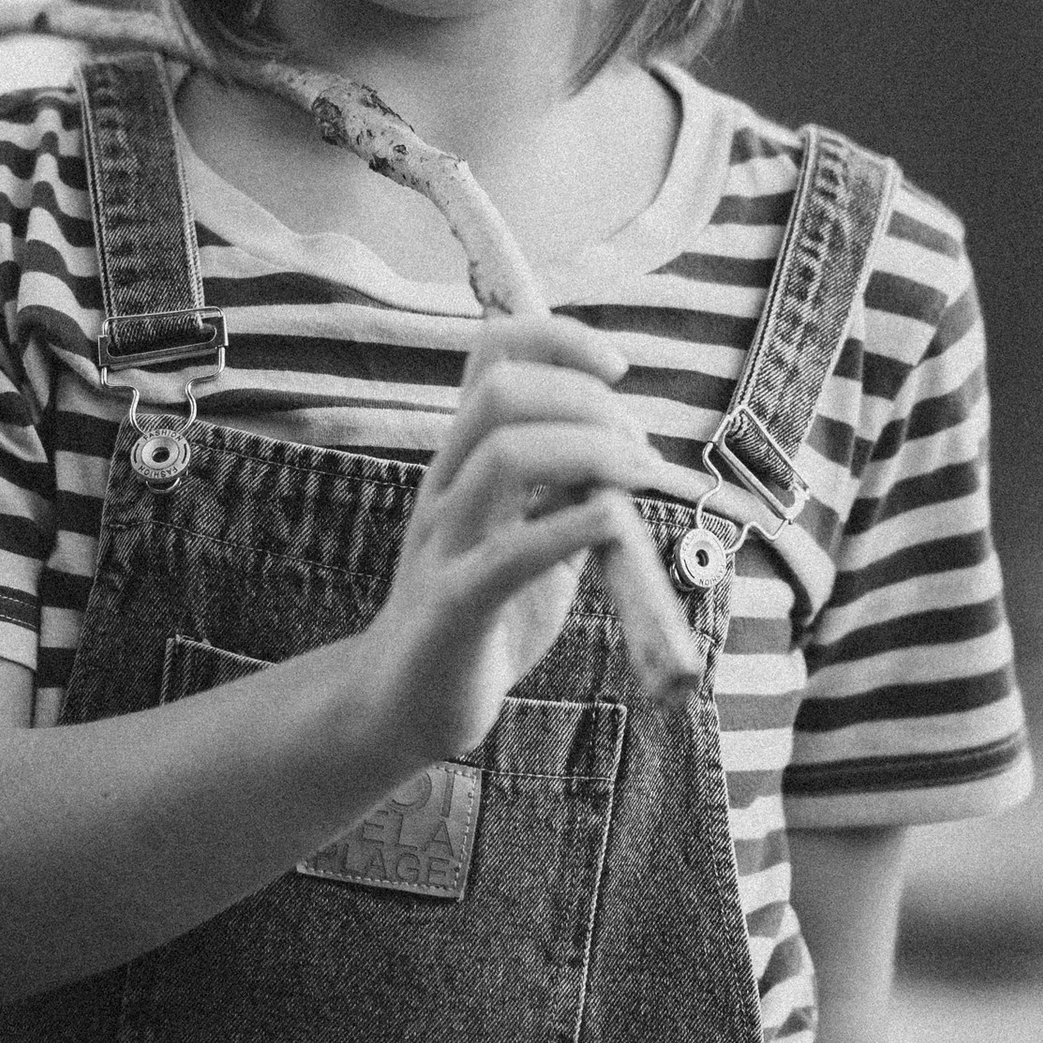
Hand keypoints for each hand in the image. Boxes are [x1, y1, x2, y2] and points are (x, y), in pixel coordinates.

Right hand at [353, 315, 684, 766]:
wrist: (405, 704)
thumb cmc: (484, 615)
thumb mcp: (538, 535)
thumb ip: (570, 490)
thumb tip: (625, 443)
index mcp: (464, 459)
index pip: (493, 355)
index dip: (559, 339)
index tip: (618, 366)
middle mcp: (446, 486)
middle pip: (501, 391)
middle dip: (585, 398)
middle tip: (637, 444)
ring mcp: (444, 544)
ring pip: (502, 455)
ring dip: (589, 451)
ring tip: (638, 480)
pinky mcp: (454, 608)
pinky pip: (509, 554)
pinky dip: (573, 528)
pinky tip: (614, 528)